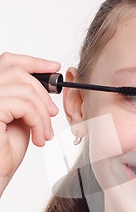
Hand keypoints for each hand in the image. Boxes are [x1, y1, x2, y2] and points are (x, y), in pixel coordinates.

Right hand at [0, 52, 59, 193]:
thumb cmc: (5, 150)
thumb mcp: (20, 116)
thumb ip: (26, 98)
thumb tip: (47, 84)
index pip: (8, 61)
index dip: (33, 62)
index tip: (54, 67)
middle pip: (18, 73)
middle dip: (43, 93)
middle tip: (52, 114)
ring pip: (25, 91)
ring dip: (43, 114)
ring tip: (44, 134)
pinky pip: (24, 106)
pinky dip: (38, 122)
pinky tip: (39, 138)